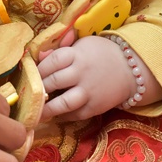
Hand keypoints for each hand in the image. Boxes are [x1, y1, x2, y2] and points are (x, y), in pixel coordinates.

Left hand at [38, 36, 156, 121]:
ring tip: (37, 112)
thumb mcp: (83, 45)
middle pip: (54, 81)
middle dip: (39, 88)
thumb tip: (39, 55)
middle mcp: (82, 73)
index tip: (31, 74)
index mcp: (78, 54)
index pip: (53, 61)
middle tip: (30, 93)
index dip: (39, 68)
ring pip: (63, 103)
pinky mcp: (95, 107)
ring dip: (47, 108)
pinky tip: (54, 116)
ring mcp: (89, 92)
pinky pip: (75, 115)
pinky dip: (63, 117)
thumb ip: (61, 50)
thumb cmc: (102, 54)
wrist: (131, 69)